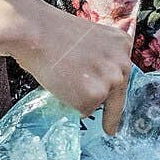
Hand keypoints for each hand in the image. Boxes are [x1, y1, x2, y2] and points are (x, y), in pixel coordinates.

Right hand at [14, 0, 131, 131]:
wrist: (35, 32)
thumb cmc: (52, 33)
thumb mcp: (89, 38)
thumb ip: (100, 56)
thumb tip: (97, 78)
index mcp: (122, 44)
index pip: (122, 74)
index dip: (115, 90)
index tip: (120, 113)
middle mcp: (123, 63)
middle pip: (115, 94)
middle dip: (105, 104)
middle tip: (107, 127)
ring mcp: (111, 80)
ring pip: (97, 102)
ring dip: (81, 97)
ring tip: (64, 76)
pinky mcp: (95, 96)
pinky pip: (83, 110)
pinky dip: (70, 103)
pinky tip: (61, 83)